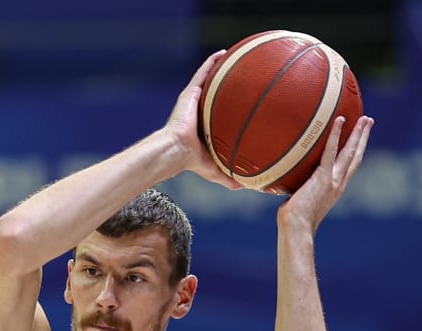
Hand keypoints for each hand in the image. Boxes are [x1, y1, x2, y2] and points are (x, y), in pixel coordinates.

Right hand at [162, 50, 245, 190]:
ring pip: (209, 79)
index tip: (246, 100)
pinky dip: (211, 63)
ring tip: (235, 58)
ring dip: (220, 69)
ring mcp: (194, 100)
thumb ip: (229, 177)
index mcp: (205, 126)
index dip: (232, 106)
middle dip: (229, 85)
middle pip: (216, 93)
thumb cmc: (191, 161)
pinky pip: (202, 73)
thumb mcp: (214, 170)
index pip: (220, 112)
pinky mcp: (189, 93)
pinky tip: (223, 53)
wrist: (175, 151)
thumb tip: (247, 187)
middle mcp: (200, 110)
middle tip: (245, 76)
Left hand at [278, 115, 373, 232]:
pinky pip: (331, 151)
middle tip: (369, 121)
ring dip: (358, 134)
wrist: (296, 229)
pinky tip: (339, 120)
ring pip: (350, 152)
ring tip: (365, 118)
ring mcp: (333, 180)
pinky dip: (336, 135)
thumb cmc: (293, 221)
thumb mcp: (299, 201)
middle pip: (356, 156)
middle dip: (363, 138)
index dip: (356, 152)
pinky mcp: (323, 177)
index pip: (350, 167)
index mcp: (335, 190)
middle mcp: (339, 184)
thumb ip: (299, 189)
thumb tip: (286, 181)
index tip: (360, 139)